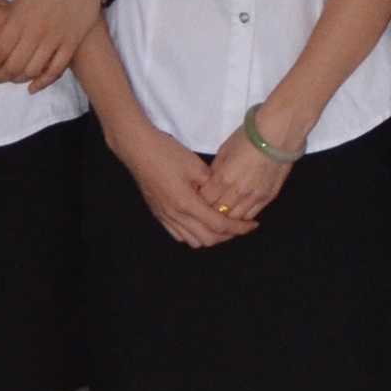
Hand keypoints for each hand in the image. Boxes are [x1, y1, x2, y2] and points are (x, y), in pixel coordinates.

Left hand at [0, 0, 104, 86]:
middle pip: (13, 65)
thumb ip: (11, 18)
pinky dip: (43, 82)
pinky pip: (56, 69)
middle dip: (0, 76)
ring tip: (13, 79)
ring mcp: (55, 38)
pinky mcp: (72, 43)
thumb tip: (1, 37)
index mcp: (19, 18)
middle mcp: (35, 31)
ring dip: (20, 79)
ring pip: (33, 70)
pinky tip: (33, 87)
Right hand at [124, 131, 242, 248]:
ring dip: (210, 237)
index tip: (253, 224)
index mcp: (187, 204)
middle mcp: (175, 215)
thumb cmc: (167, 153)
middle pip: (208, 239)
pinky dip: (193, 235)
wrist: (138, 149)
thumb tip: (225, 196)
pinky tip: (201, 224)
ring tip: (222, 225)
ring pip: (192, 240)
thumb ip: (212, 185)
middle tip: (240, 225)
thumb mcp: (196, 166)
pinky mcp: (158, 214)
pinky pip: (178, 235)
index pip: (219, 225)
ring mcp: (165, 217)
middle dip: (228, 236)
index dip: (239, 228)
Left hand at [199, 122, 294, 230]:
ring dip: (227, 216)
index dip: (199, 201)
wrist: (278, 134)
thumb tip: (210, 183)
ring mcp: (254, 197)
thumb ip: (215, 171)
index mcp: (223, 178)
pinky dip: (242, 216)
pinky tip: (239, 210)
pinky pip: (251, 215)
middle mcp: (237, 192)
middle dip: (211, 211)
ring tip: (224, 211)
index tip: (198, 197)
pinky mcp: (268, 198)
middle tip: (209, 206)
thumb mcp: (224, 151)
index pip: (204, 201)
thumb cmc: (248, 137)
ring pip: (234, 219)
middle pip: (217, 213)